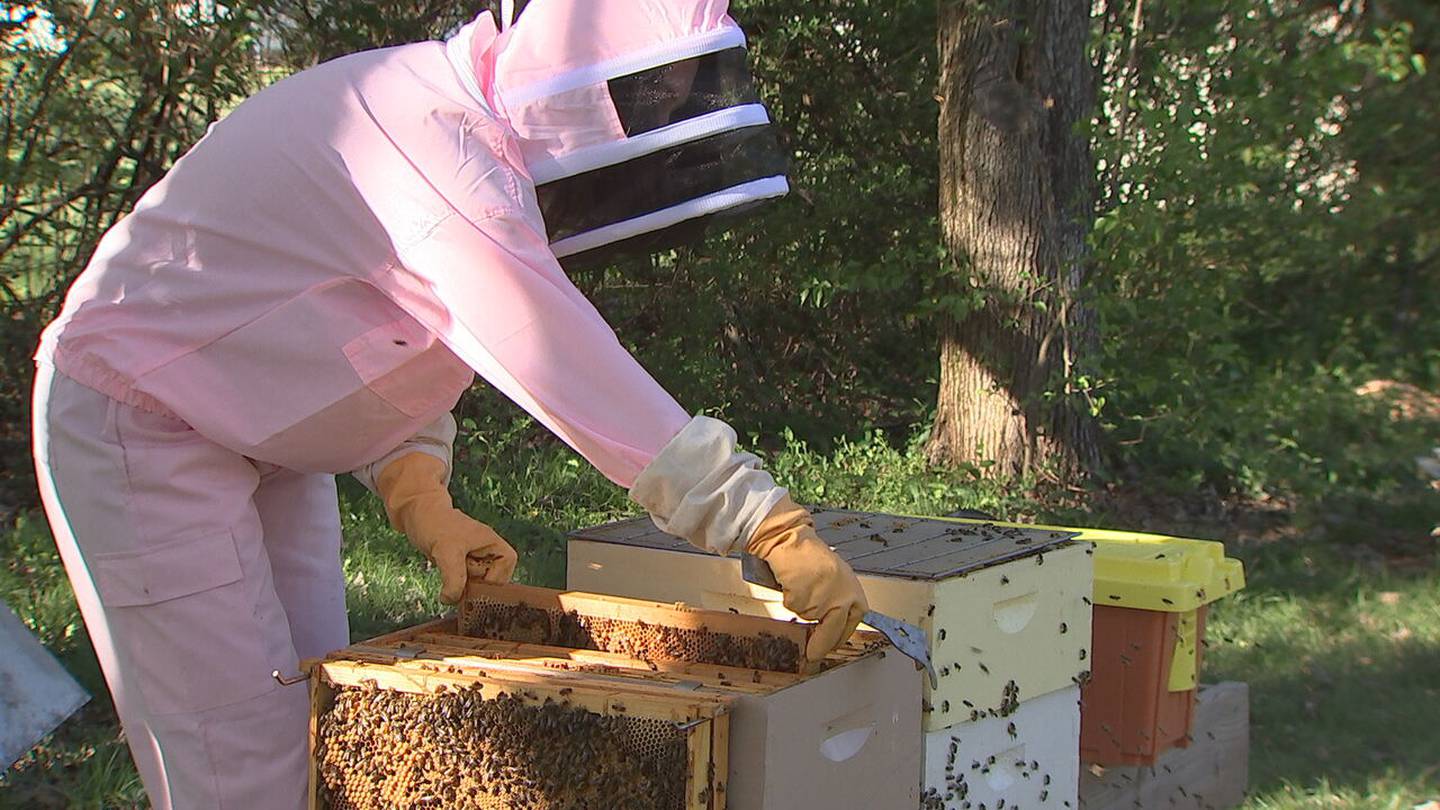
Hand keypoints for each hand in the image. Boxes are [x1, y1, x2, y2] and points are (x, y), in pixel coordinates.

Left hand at [375, 453, 517, 602]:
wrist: (417, 516)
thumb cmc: (436, 524)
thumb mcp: (447, 551)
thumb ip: (454, 578)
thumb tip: (452, 600)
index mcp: (493, 543)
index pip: (508, 565)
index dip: (494, 576)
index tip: (475, 580)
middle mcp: (487, 552)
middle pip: (493, 579)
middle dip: (475, 583)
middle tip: (458, 572)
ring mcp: (474, 560)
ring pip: (477, 585)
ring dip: (462, 584)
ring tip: (449, 567)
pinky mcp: (461, 567)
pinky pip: (464, 585)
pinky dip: (454, 585)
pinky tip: (444, 573)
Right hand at [746, 495, 867, 662]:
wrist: (789, 538)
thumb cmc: (808, 557)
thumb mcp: (833, 580)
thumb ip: (837, 602)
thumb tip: (832, 629)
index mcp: (853, 590)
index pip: (852, 623)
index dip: (839, 636)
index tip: (832, 645)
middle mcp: (844, 595)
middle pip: (834, 631)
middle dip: (822, 643)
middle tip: (812, 653)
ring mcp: (825, 597)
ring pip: (809, 617)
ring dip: (802, 610)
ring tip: (800, 587)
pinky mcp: (805, 596)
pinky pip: (794, 608)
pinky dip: (789, 599)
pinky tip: (791, 584)